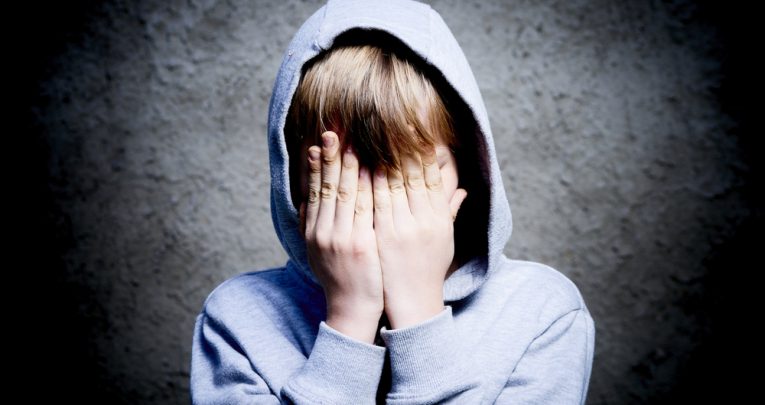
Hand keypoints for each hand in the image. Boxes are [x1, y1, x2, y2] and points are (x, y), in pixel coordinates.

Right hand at [300, 131, 383, 343]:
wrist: (351, 309)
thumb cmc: (339, 279)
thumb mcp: (317, 252)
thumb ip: (310, 226)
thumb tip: (305, 202)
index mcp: (313, 231)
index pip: (314, 190)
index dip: (316, 165)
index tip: (318, 142)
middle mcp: (323, 231)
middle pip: (328, 186)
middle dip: (331, 156)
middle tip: (333, 130)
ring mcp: (341, 237)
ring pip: (346, 192)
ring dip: (350, 164)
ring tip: (353, 140)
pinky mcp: (360, 244)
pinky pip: (365, 208)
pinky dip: (368, 185)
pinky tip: (373, 167)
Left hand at [372, 145, 467, 328]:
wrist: (413, 301)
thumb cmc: (429, 269)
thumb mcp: (445, 239)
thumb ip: (451, 211)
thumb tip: (463, 189)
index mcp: (439, 217)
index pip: (433, 176)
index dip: (425, 152)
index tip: (417, 130)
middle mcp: (423, 219)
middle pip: (412, 174)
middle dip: (401, 145)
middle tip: (392, 120)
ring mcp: (402, 227)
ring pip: (390, 183)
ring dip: (379, 156)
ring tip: (371, 133)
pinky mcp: (382, 235)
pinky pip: (373, 201)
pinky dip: (366, 180)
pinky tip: (358, 162)